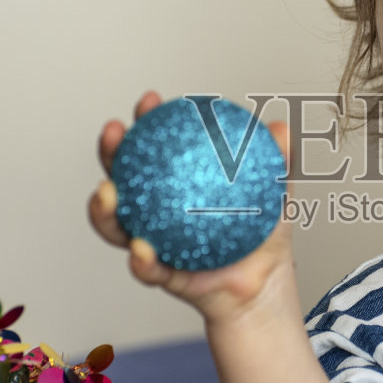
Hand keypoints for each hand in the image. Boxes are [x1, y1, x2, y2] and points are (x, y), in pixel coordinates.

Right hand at [88, 90, 298, 325]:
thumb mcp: (275, 191)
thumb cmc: (265, 232)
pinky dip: (140, 259)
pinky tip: (142, 249)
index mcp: (177, 182)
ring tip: (107, 193)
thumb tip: (279, 128)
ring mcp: (152, 240)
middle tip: (115, 132)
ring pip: (115, 224)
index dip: (146, 121)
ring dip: (103, 208)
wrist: (267, 281)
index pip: (155, 145)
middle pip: (121, 176)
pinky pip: (146, 267)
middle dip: (110, 151)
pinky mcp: (160, 274)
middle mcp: (156, 209)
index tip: (150, 101)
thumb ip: (276, 161)